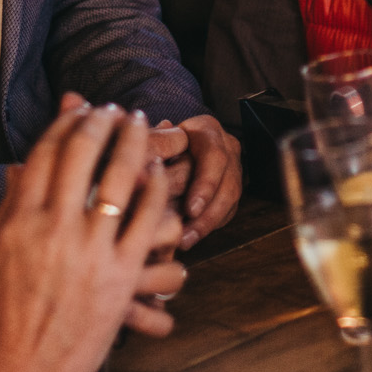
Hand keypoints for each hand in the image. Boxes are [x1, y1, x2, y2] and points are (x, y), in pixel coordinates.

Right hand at [0, 94, 186, 371]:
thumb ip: (13, 206)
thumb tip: (23, 167)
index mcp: (17, 219)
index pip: (45, 150)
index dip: (66, 122)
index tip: (81, 108)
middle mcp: (53, 226)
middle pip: (83, 152)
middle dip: (102, 120)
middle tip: (115, 108)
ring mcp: (90, 250)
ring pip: (121, 175)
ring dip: (133, 142)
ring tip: (140, 125)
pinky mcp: (121, 275)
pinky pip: (148, 217)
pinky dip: (155, 188)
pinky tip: (158, 172)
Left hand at [148, 114, 240, 249]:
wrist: (177, 141)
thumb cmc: (158, 139)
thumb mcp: (154, 136)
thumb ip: (150, 148)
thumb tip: (140, 168)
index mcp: (207, 130)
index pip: (214, 157)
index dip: (204, 185)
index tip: (190, 209)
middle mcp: (226, 148)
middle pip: (225, 182)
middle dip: (205, 211)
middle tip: (182, 233)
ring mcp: (232, 170)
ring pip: (229, 200)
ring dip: (205, 224)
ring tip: (183, 241)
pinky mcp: (230, 191)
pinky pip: (226, 211)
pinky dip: (206, 227)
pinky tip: (188, 240)